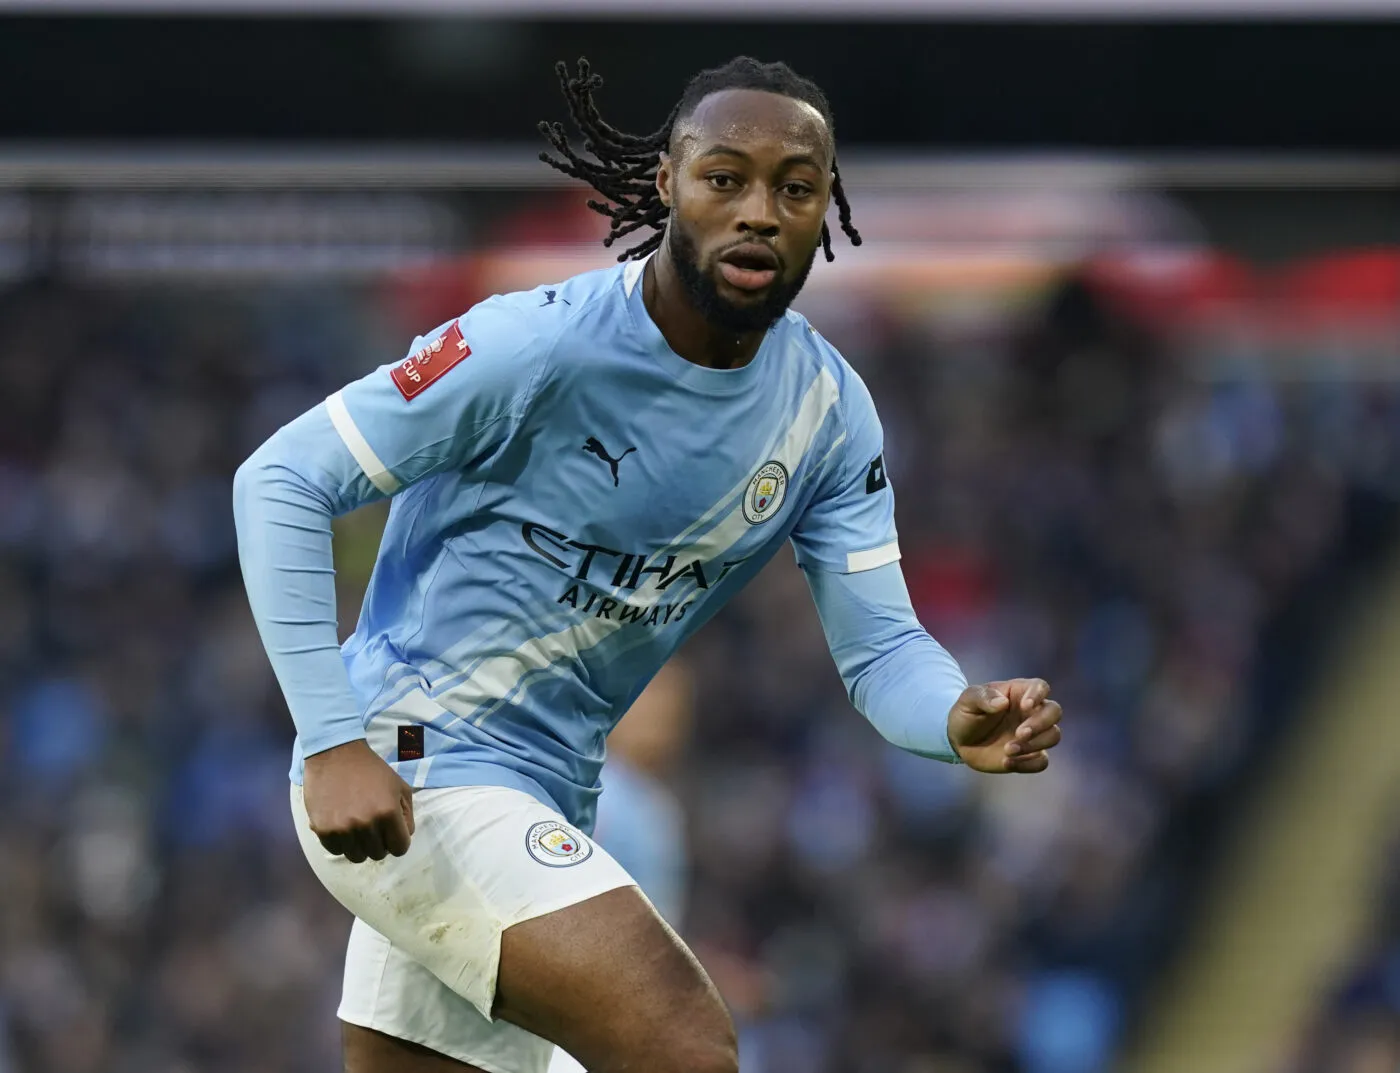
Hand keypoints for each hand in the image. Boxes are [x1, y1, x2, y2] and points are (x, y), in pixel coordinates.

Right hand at [303, 739, 414, 861]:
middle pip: (378, 854)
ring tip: (356, 826)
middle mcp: (366, 824)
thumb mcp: (399, 786)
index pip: (400, 848)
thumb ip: (407, 814)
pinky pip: (336, 850)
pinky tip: (341, 824)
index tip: (391, 832)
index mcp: (388, 813)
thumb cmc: (371, 769)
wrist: (336, 753)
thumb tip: (404, 837)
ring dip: (359, 845)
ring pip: (357, 857)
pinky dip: (340, 842)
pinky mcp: (322, 829)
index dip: (398, 841)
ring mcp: (342, 829)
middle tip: (372, 826)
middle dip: (379, 842)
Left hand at [947, 678, 1062, 773]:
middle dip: (1041, 723)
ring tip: (1007, 750)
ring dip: (1034, 744)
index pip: (1040, 686)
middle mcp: (1031, 712)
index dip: (1038, 695)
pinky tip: (1006, 762)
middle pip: (1054, 711)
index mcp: (1018, 692)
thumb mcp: (967, 701)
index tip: (1025, 706)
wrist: (959, 741)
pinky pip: (1042, 761)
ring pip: (1053, 736)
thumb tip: (1002, 702)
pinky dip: (1028, 764)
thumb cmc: (966, 714)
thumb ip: (982, 697)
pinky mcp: (1030, 755)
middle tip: (1019, 733)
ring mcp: (1033, 734)